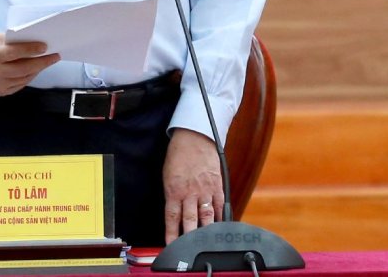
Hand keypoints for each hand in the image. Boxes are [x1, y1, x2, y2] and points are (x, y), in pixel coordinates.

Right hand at [0, 33, 59, 95]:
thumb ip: (12, 40)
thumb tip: (34, 42)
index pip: (13, 53)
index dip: (29, 50)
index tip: (44, 47)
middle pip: (22, 69)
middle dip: (41, 62)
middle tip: (54, 56)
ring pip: (23, 78)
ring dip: (37, 69)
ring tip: (47, 61)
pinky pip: (19, 84)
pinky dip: (29, 76)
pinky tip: (34, 69)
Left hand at [162, 128, 223, 242]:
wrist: (194, 137)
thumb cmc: (178, 155)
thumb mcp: (167, 175)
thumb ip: (172, 195)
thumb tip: (174, 214)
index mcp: (174, 189)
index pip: (172, 217)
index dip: (171, 234)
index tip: (170, 246)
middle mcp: (190, 192)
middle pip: (190, 221)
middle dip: (189, 238)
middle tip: (188, 251)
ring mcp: (205, 191)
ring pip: (206, 217)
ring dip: (205, 232)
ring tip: (204, 244)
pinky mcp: (218, 187)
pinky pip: (220, 207)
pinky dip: (220, 219)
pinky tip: (219, 229)